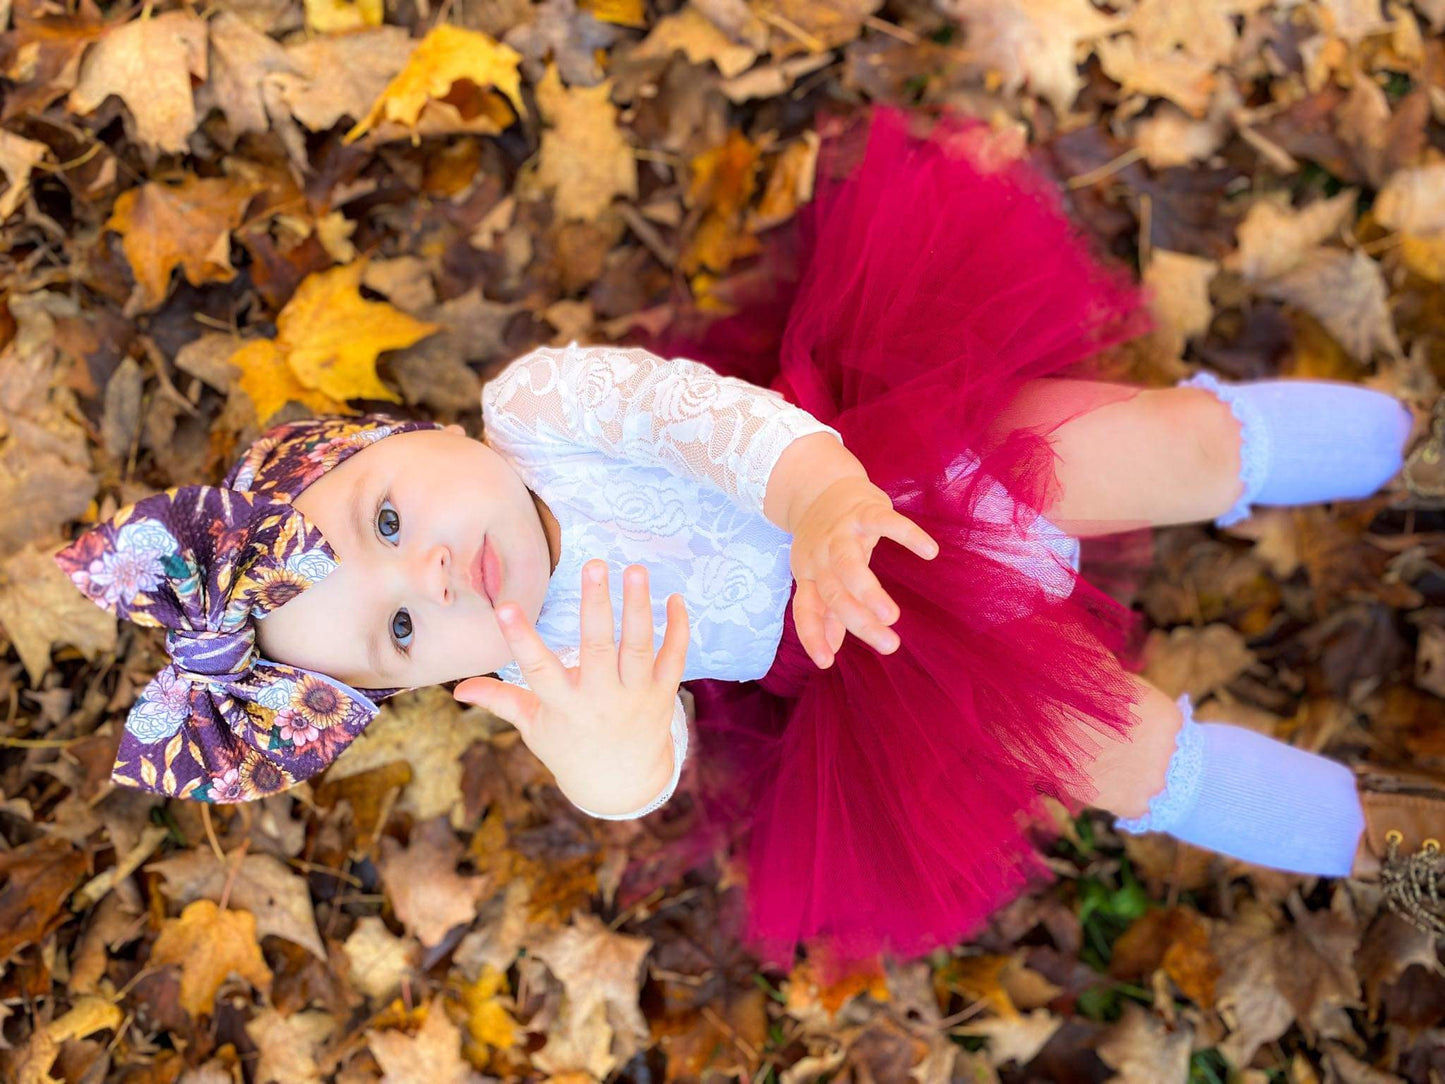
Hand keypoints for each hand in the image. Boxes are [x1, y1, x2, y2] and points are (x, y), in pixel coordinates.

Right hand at [451, 560, 689, 815]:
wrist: (621, 786)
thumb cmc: (570, 749)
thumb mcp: (535, 727)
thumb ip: (501, 702)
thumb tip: (457, 689)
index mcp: (564, 707)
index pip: (537, 669)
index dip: (520, 638)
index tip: (505, 607)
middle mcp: (601, 700)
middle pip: (599, 649)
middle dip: (597, 606)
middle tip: (595, 565)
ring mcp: (636, 697)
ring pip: (640, 648)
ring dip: (638, 607)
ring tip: (635, 569)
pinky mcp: (663, 696)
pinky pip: (674, 658)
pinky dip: (678, 629)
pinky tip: (676, 598)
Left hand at [788, 475, 938, 669]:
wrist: (819, 485)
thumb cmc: (825, 541)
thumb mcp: (819, 574)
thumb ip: (826, 612)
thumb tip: (829, 652)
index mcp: (808, 575)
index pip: (805, 610)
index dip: (812, 636)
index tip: (826, 663)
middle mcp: (819, 556)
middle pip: (833, 592)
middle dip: (858, 620)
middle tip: (889, 644)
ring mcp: (840, 532)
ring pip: (849, 564)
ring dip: (869, 591)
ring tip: (891, 616)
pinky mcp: (863, 510)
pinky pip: (885, 522)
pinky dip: (907, 535)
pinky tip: (929, 552)